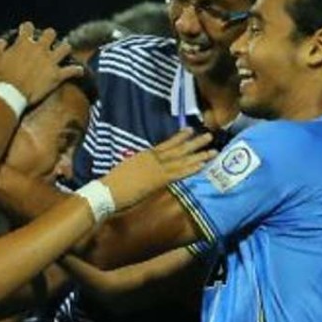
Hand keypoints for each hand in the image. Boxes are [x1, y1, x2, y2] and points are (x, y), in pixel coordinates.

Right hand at [0, 22, 83, 105]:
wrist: (10, 95)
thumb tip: (1, 42)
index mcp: (24, 43)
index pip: (28, 27)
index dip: (27, 28)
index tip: (26, 32)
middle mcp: (39, 49)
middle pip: (50, 33)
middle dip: (49, 37)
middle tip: (46, 43)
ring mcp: (50, 61)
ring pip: (65, 47)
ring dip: (64, 49)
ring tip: (62, 53)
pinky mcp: (57, 75)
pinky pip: (72, 70)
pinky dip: (77, 71)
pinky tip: (79, 71)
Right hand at [100, 129, 216, 210]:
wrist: (108, 190)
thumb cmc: (113, 183)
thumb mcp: (127, 169)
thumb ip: (138, 166)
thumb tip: (142, 167)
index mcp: (144, 155)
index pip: (166, 144)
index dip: (179, 137)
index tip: (190, 130)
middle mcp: (153, 158)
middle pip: (178, 148)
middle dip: (194, 142)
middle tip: (209, 135)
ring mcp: (157, 168)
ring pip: (182, 159)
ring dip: (198, 154)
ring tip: (213, 148)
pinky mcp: (159, 179)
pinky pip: (179, 172)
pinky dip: (191, 168)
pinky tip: (202, 164)